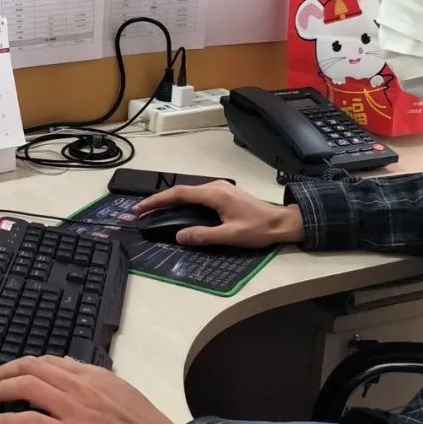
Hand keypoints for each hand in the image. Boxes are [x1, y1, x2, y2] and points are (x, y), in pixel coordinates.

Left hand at [0, 357, 177, 423]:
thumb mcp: (123, 392)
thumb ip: (97, 383)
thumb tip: (73, 372)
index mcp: (94, 376)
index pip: (51, 361)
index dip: (26, 365)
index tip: (14, 373)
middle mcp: (80, 386)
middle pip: (32, 367)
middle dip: (5, 372)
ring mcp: (73, 410)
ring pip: (25, 386)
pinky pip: (26, 421)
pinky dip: (1, 421)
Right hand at [133, 181, 303, 248]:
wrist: (282, 222)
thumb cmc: (258, 229)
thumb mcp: (230, 236)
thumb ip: (203, 236)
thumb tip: (179, 236)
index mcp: (214, 194)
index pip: (179, 194)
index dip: (157, 200)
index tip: (140, 208)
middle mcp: (215, 187)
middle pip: (181, 191)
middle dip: (159, 200)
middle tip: (141, 211)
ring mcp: (220, 188)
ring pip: (189, 192)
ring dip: (170, 200)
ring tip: (154, 211)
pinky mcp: (223, 194)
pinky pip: (197, 195)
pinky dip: (182, 202)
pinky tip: (177, 210)